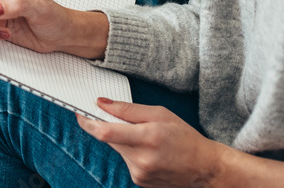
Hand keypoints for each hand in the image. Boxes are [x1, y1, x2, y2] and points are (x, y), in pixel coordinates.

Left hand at [76, 99, 225, 187]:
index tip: (80, 112)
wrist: (203, 169)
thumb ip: (128, 109)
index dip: (88, 121)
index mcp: (148, 137)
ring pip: (117, 149)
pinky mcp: (139, 181)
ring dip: (122, 140)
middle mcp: (141, 158)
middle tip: (111, 116)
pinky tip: (148, 151)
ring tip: (144, 136)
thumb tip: (102, 103)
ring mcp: (139, 173)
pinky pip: (126, 160)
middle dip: (106, 126)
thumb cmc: (184, 137)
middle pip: (109, 139)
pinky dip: (130, 151)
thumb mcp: (160, 114)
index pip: (106, 131)